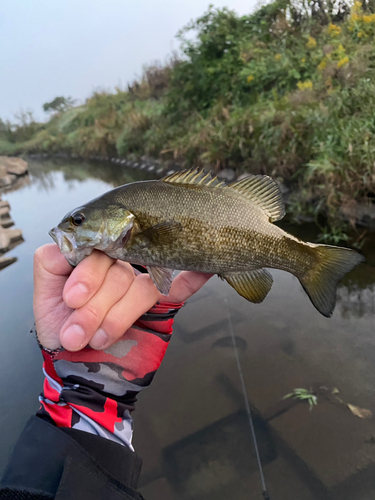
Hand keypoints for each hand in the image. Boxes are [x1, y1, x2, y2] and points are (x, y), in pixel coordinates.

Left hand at [33, 243, 211, 351]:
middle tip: (75, 334)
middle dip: (95, 308)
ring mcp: (139, 284)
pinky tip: (200, 272)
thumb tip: (68, 242)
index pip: (99, 251)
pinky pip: (176, 288)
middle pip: (119, 273)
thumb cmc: (61, 328)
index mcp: (92, 259)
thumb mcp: (44, 297)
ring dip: (117, 318)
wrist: (76, 367)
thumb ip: (50, 263)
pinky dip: (190, 280)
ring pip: (141, 288)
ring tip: (96, 340)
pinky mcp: (159, 304)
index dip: (89, 275)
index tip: (72, 299)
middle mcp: (118, 266)